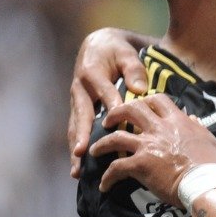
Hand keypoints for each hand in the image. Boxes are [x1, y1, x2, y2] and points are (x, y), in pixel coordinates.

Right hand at [68, 28, 152, 177]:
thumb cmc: (115, 52)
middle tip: (80, 153)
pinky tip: (80, 166)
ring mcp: (78, 101)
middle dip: (80, 135)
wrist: (97, 46)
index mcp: (93, 74)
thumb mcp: (126, 54)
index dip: (109, 107)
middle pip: (81, 115)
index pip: (104, 93)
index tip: (113, 125)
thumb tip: (139, 90)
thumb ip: (134, 69)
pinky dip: (78, 146)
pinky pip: (77, 129)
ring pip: (76, 127)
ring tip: (76, 170)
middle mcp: (80, 90)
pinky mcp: (79, 109)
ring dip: (75, 148)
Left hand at [90, 93, 215, 200]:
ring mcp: (147, 146)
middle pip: (131, 110)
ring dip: (102, 143)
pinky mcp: (139, 165)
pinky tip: (104, 185)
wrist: (206, 184)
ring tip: (96, 150)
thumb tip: (191, 117)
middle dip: (116, 113)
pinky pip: (116, 167)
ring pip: (115, 137)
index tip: (139, 106)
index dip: (145, 101)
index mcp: (177, 121)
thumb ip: (197, 126)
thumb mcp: (209, 139)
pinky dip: (107, 177)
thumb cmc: (212, 164)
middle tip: (108, 121)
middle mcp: (159, 129)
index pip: (157, 100)